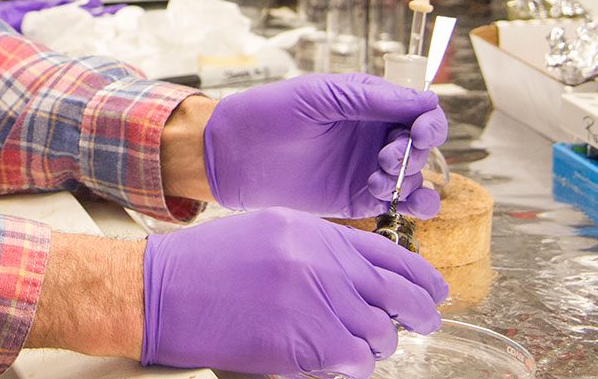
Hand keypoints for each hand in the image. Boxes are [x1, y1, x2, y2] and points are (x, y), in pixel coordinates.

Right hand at [141, 208, 447, 377]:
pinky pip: (356, 361)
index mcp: (314, 232)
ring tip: (356, 343)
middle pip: (399, 294)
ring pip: (380, 334)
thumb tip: (364, 274)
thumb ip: (319, 247)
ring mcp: (316, 301)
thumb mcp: (268, 232)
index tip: (433, 291)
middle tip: (424, 323)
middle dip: (420, 313)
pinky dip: (353, 365)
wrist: (164, 292)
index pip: (392, 255)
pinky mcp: (307, 341)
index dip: (422, 277)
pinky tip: (336, 358)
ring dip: (376, 343)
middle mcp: (322, 263)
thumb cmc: (207, 265)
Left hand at [203, 73, 446, 217]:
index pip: (420, 111)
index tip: (420, 132)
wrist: (234, 153)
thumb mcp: (321, 95)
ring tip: (375, 178)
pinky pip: (401, 203)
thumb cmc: (270, 112)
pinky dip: (412, 205)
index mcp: (370, 103)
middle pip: (422, 146)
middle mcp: (375, 135)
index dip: (430, 122)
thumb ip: (372, 99)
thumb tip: (426, 100)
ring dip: (409, 179)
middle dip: (414, 152)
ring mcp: (369, 168)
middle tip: (386, 157)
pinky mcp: (360, 198)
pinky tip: (390, 198)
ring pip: (416, 177)